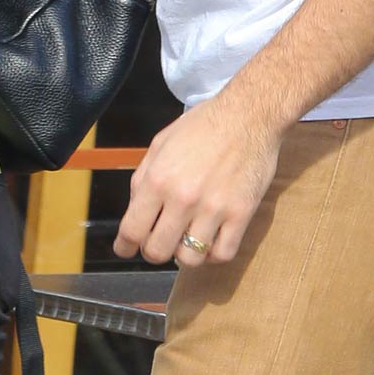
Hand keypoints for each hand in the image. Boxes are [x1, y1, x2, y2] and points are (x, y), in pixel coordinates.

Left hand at [113, 91, 279, 267]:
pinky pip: (222, 254)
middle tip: (159, 241)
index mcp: (158, 179)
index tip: (125, 249)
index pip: (132, 230)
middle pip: (157, 251)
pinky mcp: (241, 213)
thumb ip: (143, 179)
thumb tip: (135, 211)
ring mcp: (214, 208)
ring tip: (186, 239)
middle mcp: (183, 198)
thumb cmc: (203, 126)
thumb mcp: (160, 145)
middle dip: (153, 250)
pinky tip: (210, 240)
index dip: (125, 246)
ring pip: (190, 259)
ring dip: (184, 253)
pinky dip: (213, 254)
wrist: (249, 115)